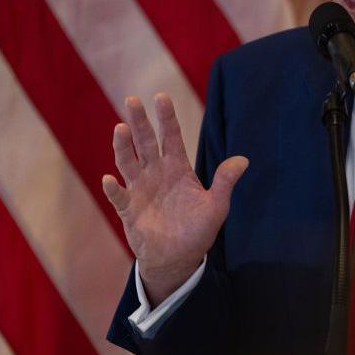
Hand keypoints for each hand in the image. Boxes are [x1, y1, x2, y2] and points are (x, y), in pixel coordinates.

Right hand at [101, 93, 247, 305]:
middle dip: (139, 121)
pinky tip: (110, 180)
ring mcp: (140, 189)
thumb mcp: (216, 206)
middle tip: (132, 99)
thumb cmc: (197, 230)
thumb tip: (244, 160)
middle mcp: (156, 173)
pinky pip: (119, 196)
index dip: (166, 117)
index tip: (161, 97)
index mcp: (177, 168)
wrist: (178, 258)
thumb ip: (225, 182)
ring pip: (128, 162)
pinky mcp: (128, 209)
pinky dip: (114, 189)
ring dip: (123, 147)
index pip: (170, 136)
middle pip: (146, 142)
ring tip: (120, 129)